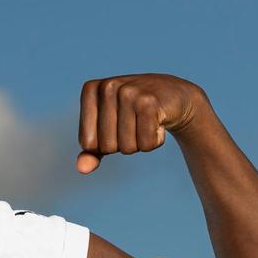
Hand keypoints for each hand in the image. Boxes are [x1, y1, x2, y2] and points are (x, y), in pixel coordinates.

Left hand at [76, 73, 208, 173]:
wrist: (175, 96)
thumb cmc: (133, 115)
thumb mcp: (108, 131)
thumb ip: (91, 152)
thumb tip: (83, 170)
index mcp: (90, 90)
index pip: (87, 143)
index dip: (104, 144)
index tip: (117, 125)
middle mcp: (108, 87)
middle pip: (107, 147)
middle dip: (123, 144)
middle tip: (135, 123)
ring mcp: (129, 92)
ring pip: (127, 147)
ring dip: (140, 144)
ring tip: (147, 122)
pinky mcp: (150, 102)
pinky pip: (146, 144)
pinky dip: (155, 141)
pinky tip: (159, 122)